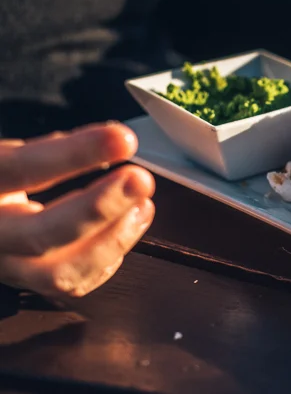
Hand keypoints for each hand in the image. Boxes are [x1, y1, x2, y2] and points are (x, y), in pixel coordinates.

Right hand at [0, 123, 154, 297]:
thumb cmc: (1, 178)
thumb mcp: (8, 155)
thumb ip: (47, 150)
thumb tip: (109, 143)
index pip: (20, 168)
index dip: (73, 154)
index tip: (123, 140)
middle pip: (39, 235)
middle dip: (99, 208)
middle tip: (141, 180)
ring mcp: (5, 265)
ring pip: (58, 273)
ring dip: (112, 240)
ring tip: (143, 206)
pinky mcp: (27, 283)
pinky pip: (71, 285)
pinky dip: (106, 259)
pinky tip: (127, 229)